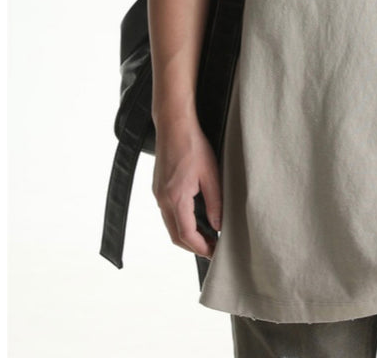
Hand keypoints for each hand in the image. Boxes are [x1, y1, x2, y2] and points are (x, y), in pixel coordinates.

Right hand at [152, 118, 222, 258]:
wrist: (173, 124)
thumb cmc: (192, 144)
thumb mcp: (210, 174)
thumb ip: (215, 202)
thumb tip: (218, 225)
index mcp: (176, 198)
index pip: (186, 235)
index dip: (201, 247)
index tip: (214, 252)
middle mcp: (162, 199)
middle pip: (175, 235)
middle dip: (193, 246)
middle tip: (212, 248)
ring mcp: (158, 194)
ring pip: (170, 225)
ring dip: (186, 235)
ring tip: (207, 234)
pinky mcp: (158, 187)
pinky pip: (167, 213)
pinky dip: (180, 221)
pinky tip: (195, 217)